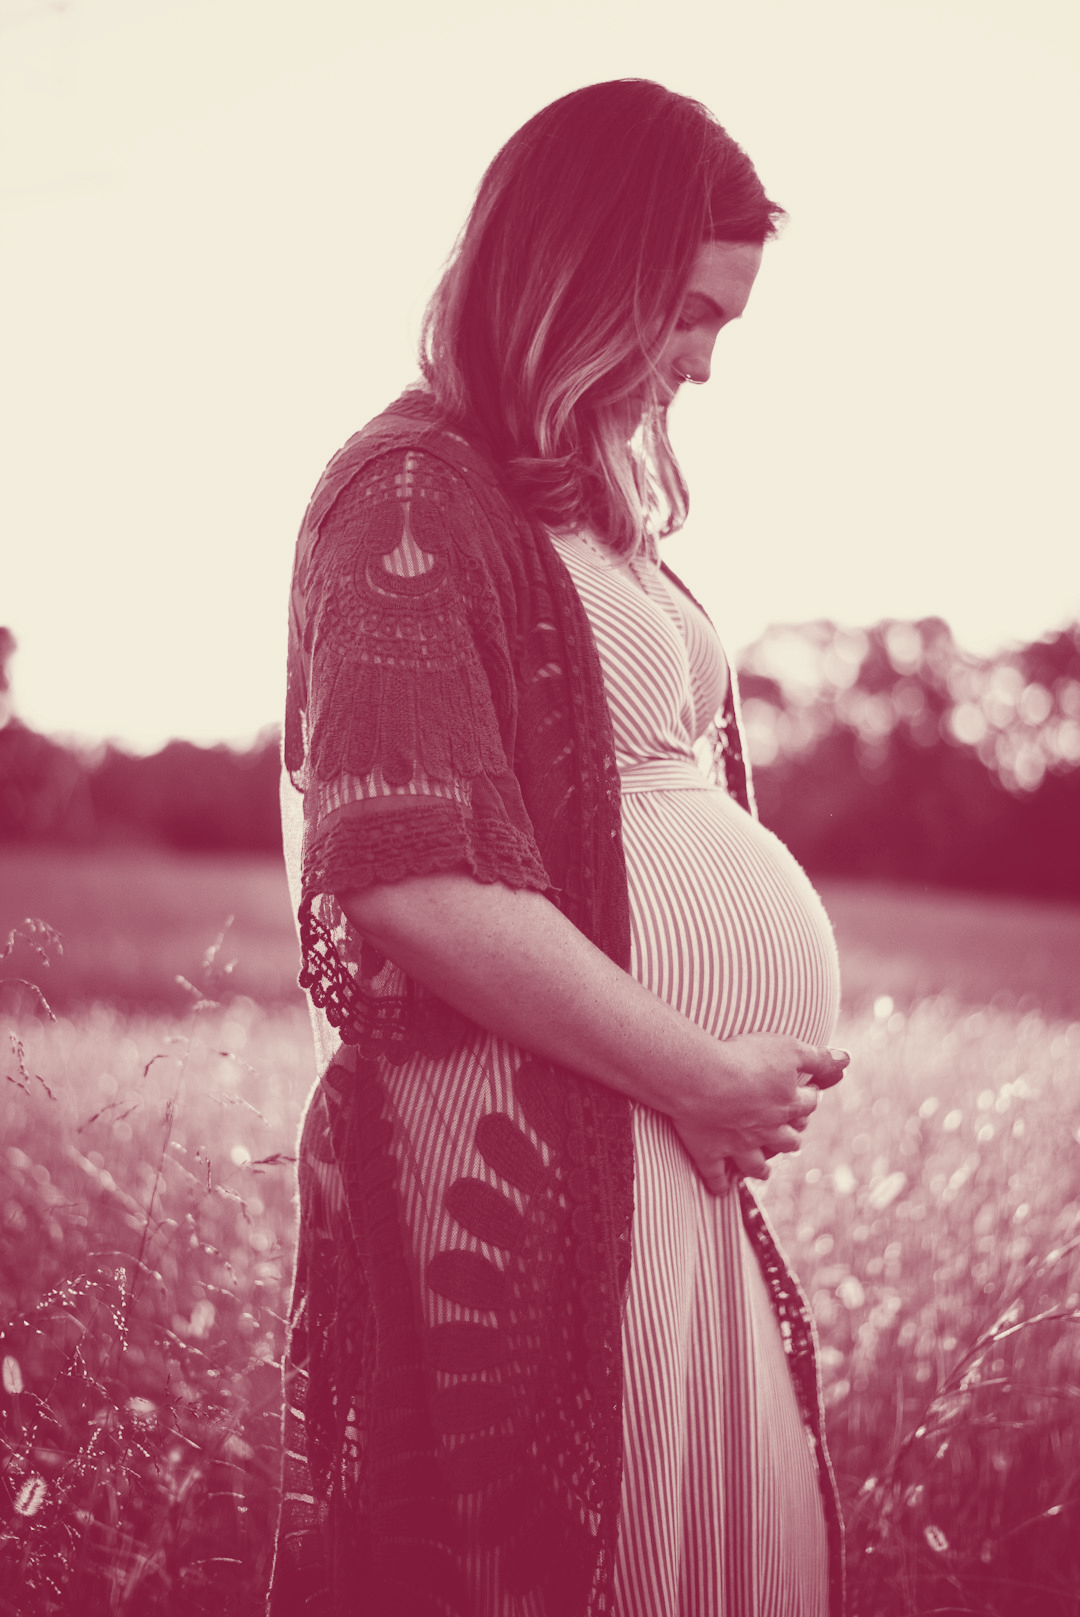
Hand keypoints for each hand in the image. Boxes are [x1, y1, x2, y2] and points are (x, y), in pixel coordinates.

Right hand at [668, 1034, 847, 1192]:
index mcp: (787, 1104)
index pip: (808, 1104)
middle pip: (787, 1141)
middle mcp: (766, 1130)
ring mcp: (737, 1145)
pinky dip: (719, 1183)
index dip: (810, 1097)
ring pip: (756, 1164)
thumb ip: (818, 1057)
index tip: (809, 1092)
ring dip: (761, 1168)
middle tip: (789, 1135)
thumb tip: (846, 1059)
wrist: (701, 1078)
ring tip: (764, 1170)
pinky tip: (721, 1188)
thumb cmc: (746, 1058)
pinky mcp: (709, 1151)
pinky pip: (715, 1174)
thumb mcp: (789, 1049)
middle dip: (790, 1139)